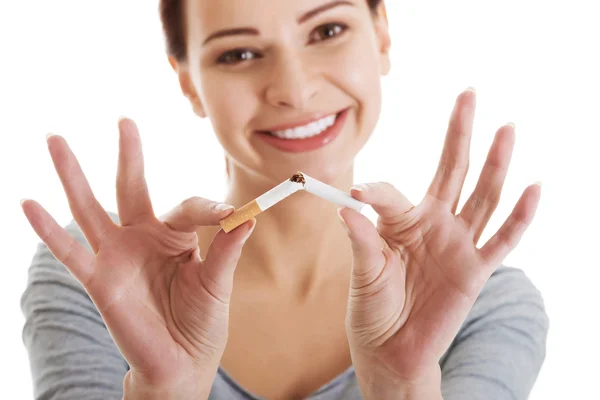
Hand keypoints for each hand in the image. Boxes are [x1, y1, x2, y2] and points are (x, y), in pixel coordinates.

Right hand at [21, 118, 255, 397]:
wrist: (181, 363)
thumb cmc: (202, 322)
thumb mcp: (217, 284)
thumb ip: (226, 251)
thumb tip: (247, 216)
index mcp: (177, 236)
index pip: (189, 207)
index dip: (210, 209)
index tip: (232, 214)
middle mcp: (144, 238)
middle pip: (133, 188)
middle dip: (128, 155)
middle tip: (125, 120)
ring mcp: (118, 256)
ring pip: (91, 209)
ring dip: (73, 176)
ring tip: (55, 141)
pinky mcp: (99, 280)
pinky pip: (70, 252)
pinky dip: (48, 230)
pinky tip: (29, 203)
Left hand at [339, 89, 540, 393]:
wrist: (390, 349)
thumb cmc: (372, 307)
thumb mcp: (363, 272)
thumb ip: (360, 239)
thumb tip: (349, 204)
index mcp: (400, 221)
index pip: (393, 193)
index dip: (377, 191)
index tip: (361, 192)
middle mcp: (433, 224)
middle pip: (452, 170)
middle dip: (459, 133)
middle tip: (468, 93)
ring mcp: (458, 244)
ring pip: (482, 195)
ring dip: (496, 162)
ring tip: (506, 128)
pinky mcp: (476, 270)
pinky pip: (503, 240)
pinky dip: (520, 216)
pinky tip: (534, 187)